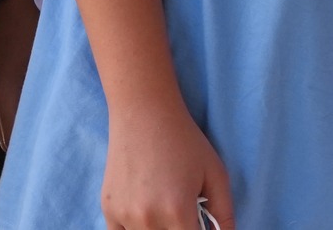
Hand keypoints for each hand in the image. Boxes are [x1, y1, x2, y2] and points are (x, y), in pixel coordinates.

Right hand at [0, 0, 38, 149]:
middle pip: (6, 132)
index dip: (29, 151)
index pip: (13, 136)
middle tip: (49, 156)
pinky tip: (34, 116)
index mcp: (3, 91)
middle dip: (24, 146)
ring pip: (4, 119)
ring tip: (44, 141)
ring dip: (20, 130)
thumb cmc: (30, 21)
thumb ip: (52, 82)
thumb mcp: (45, 52)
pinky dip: (15, 114)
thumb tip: (67, 109)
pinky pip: (2, 105)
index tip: (47, 163)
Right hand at [101, 97, 234, 229]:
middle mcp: (148, 220)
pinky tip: (146, 209)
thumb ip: (224, 213)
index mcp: (178, 212)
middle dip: (180, 229)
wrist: (144, 114)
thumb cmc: (185, 142)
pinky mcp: (108, 210)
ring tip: (165, 203)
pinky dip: (136, 227)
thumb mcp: (216, 173)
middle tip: (184, 211)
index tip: (197, 221)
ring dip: (159, 229)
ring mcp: (124, 216)